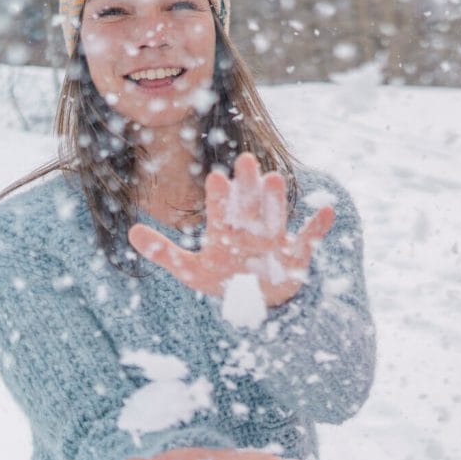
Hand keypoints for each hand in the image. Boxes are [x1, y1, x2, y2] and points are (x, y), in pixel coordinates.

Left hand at [129, 153, 334, 306]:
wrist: (257, 299)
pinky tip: (329, 210)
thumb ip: (163, 252)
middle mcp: (250, 232)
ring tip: (276, 179)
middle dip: (248, 187)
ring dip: (276, 202)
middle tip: (246, 160)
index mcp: (226, 232)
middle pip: (249, 207)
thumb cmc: (222, 280)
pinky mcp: (297, 256)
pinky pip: (310, 240)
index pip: (220, 213)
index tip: (217, 178)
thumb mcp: (191, 271)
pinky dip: (320, 227)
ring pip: (275, 219)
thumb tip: (131, 231)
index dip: (219, 198)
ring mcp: (275, 242)